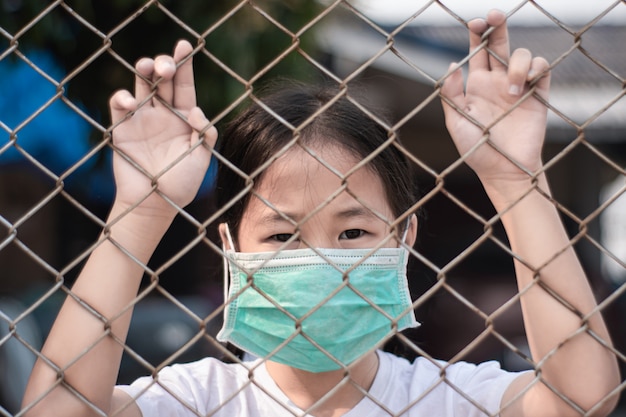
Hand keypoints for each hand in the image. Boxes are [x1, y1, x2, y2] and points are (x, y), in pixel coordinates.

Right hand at [108, 40, 215, 216]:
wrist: (154, 206)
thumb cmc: (181, 185)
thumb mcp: (201, 159)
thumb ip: (205, 135)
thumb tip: (197, 112)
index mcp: (184, 119)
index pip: (185, 86)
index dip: (185, 65)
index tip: (186, 45)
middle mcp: (163, 115)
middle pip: (162, 80)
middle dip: (165, 65)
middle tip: (167, 66)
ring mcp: (142, 120)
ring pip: (141, 86)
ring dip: (143, 71)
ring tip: (147, 67)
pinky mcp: (122, 128)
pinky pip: (120, 105)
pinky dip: (123, 98)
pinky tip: (131, 102)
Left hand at [441, 10, 549, 188]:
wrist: (503, 170)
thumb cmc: (475, 150)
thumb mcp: (456, 122)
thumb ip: (451, 93)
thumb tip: (452, 64)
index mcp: (476, 84)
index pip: (478, 51)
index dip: (477, 33)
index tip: (475, 24)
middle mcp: (498, 81)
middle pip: (500, 43)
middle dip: (498, 25)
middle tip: (494, 15)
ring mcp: (519, 86)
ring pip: (521, 54)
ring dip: (517, 64)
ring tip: (512, 90)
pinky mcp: (538, 94)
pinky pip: (542, 68)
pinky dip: (536, 68)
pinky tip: (527, 83)